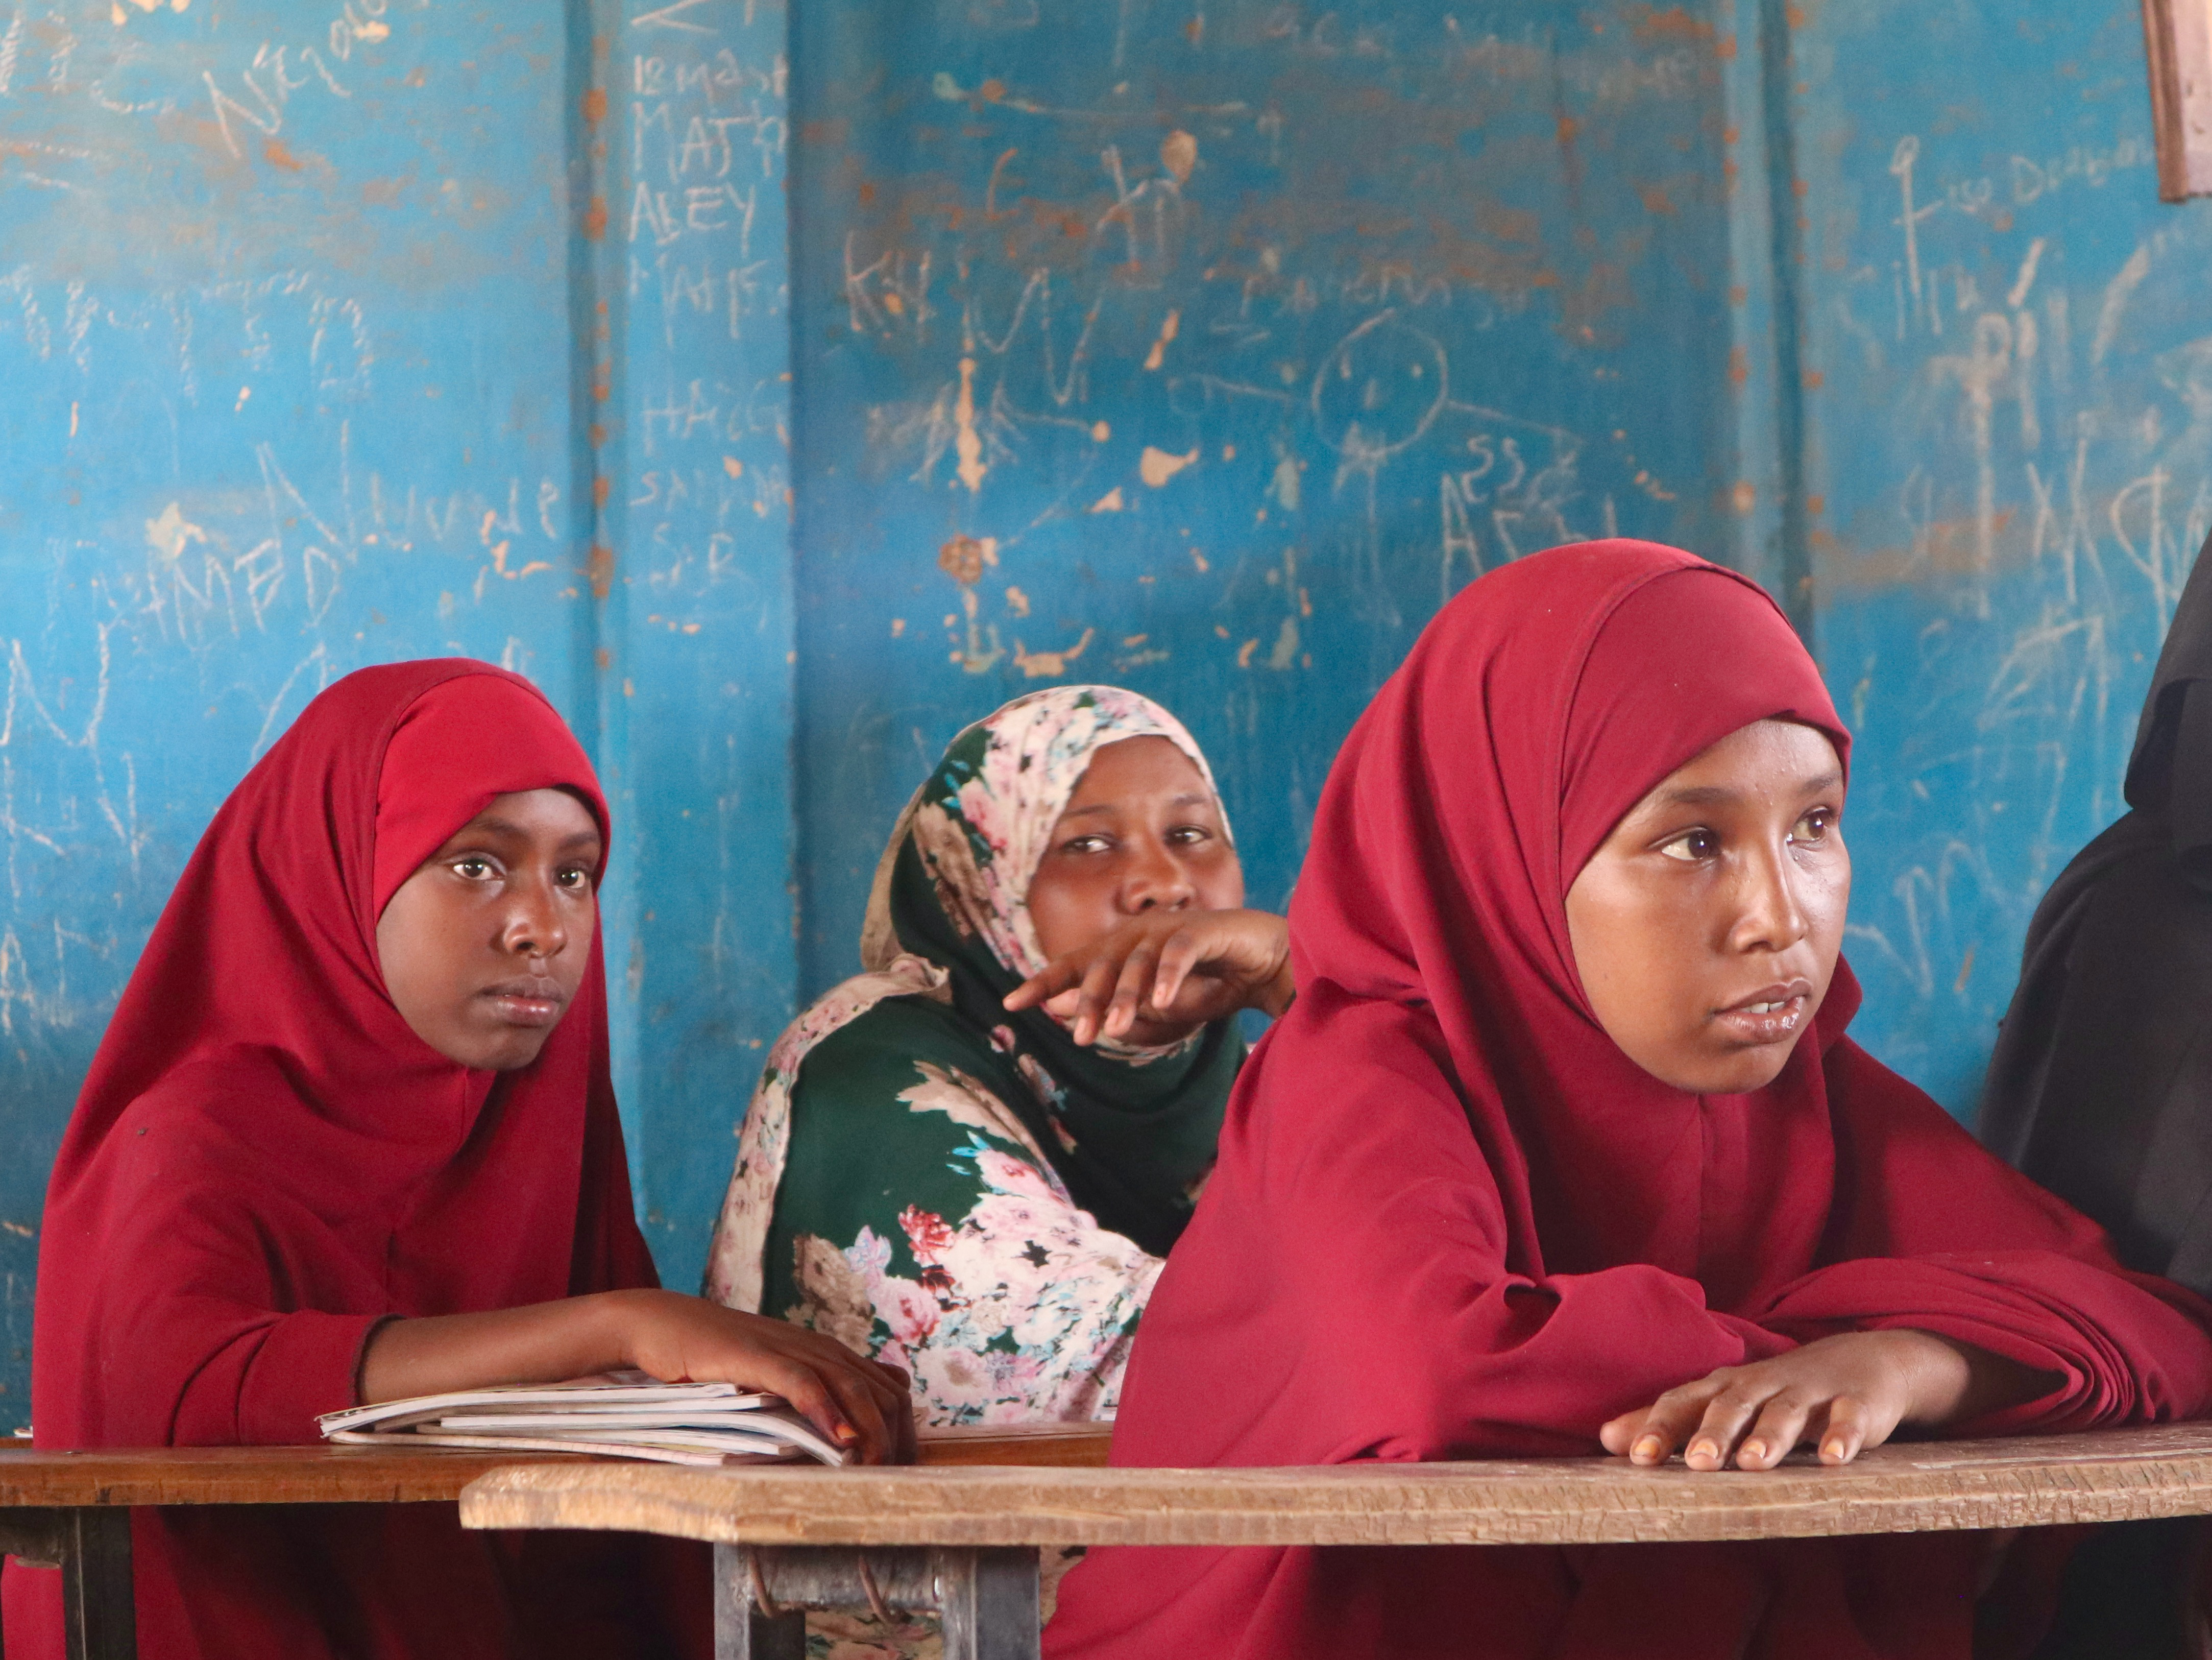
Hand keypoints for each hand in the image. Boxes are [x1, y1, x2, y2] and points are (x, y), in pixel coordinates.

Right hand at [607, 1290, 916, 1465]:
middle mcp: (820, 1348)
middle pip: (882, 1393)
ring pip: (851, 1387)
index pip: (891, 1390)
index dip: (903, 1432)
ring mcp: (789, 1348)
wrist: (664, 1325)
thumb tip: (836, 1448)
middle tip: (889, 1480)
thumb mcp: (773, 1384)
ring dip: (869, 1430)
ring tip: (872, 1468)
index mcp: (828, 1355)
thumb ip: (805, 1403)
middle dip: (894, 1439)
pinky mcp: (757, 1355)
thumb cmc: (716, 1362)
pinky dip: (825, 1410)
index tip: (899, 1471)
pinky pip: (802, 1381)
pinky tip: (838, 1439)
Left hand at [1003, 908, 1291, 1045]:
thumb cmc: (1206, 986)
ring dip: (1126, 997)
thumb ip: (1116, 1009)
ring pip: (1136, 962)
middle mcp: (1137, 934)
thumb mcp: (1155, 1010)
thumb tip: (1065, 1009)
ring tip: (1116, 1029)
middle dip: (1090, 1001)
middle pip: (1102, 966)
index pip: (1074, 966)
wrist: (1263, 964)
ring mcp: (1169, 929)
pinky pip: (1178, 953)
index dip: (1042, 982)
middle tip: (1079, 1036)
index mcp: (1121, 950)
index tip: (1010, 1005)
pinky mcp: (1203, 931)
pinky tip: (1161, 1003)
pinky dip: (1168, 976)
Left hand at [1598, 1330, 2052, 1471]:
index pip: (1684, 1401)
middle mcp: (1762, 1384)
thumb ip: (1669, 1421)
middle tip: (1694, 1462)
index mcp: (1725, 1387)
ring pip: (1785, 1411)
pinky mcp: (1856, 1402)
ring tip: (1753, 1464)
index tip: (1634, 1456)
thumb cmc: (1776, 1390)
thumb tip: (1606, 1438)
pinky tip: (1834, 1458)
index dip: (1660, 1426)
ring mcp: (1810, 1391)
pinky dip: (1843, 1436)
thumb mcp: (1724, 1401)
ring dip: (1769, 1436)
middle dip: (1712, 1432)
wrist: (1863, 1360)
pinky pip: (1849, 1418)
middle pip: (1732, 1404)